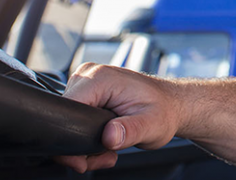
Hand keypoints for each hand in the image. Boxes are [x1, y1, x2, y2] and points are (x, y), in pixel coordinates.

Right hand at [54, 63, 182, 172]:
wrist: (170, 105)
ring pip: (69, 122)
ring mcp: (86, 83)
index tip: (85, 159)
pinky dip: (88, 136)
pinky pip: (75, 119)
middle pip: (65, 119)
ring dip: (85, 144)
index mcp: (100, 78)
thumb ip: (131, 131)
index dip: (72, 139)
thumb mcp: (152, 125)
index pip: (66, 111)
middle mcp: (89, 75)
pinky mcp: (87, 93)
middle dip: (81, 146)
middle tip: (107, 155)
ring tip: (111, 149)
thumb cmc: (164, 110)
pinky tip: (107, 141)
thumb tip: (110, 136)